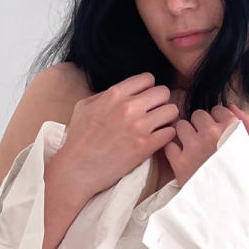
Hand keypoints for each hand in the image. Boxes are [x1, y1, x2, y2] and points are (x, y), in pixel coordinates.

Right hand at [51, 71, 181, 200]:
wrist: (77, 169)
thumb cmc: (78, 139)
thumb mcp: (84, 107)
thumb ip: (105, 95)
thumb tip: (124, 91)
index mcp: (114, 94)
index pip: (148, 79)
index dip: (148, 88)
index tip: (144, 99)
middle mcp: (128, 107)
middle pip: (163, 92)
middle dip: (160, 101)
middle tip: (153, 113)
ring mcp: (139, 127)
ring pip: (171, 110)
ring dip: (166, 118)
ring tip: (157, 126)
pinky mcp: (145, 147)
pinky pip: (170, 132)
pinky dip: (166, 135)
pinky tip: (156, 139)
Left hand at [165, 100, 248, 183]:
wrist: (235, 209)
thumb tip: (231, 106)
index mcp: (231, 127)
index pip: (217, 109)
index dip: (217, 121)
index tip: (218, 134)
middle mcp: (211, 132)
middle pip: (197, 115)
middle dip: (200, 126)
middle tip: (204, 142)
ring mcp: (193, 147)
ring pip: (180, 126)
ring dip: (185, 135)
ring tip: (192, 149)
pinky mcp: (178, 162)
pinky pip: (169, 145)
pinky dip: (173, 151)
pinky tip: (182, 159)